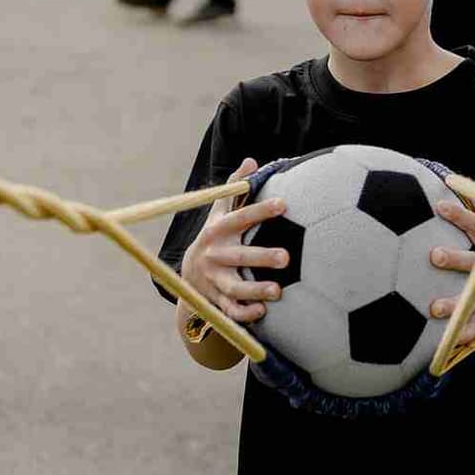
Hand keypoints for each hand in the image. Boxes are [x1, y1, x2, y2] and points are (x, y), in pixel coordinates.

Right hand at [178, 158, 290, 325]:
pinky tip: (262, 311)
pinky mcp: (217, 300)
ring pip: (234, 288)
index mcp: (219, 230)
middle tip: (286, 257)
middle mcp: (215, 255)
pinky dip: (244, 314)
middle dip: (261, 257)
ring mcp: (215, 279)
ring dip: (255, 290)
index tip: (284, 205)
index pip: (241, 217)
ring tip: (277, 291)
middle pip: (238, 256)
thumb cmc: (214, 236)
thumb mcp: (219, 211)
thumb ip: (234, 187)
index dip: (261, 210)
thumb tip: (251, 160)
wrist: (188, 273)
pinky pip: (230, 311)